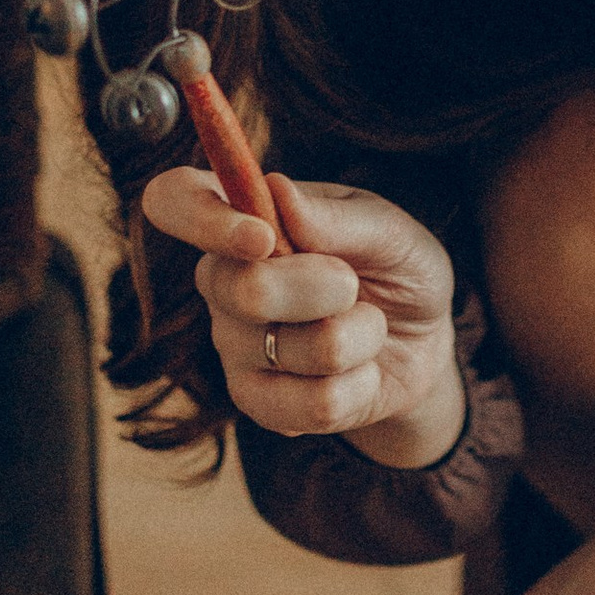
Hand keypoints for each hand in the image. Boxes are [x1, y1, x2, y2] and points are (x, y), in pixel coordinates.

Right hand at [135, 167, 466, 468]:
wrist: (420, 342)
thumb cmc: (394, 267)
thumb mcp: (389, 231)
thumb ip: (336, 217)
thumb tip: (276, 191)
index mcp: (240, 217)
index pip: (173, 201)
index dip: (201, 218)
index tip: (261, 236)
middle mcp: (222, 279)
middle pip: (240, 289)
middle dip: (319, 287)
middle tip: (353, 284)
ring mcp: (233, 345)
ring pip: (298, 349)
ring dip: (361, 335)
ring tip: (366, 324)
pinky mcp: (258, 402)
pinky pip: (316, 403)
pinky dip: (362, 383)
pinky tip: (360, 370)